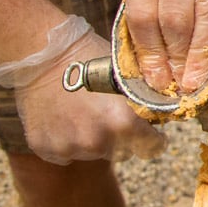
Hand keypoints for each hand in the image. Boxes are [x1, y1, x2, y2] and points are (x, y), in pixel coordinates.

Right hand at [0, 16, 166, 163]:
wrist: (41, 52)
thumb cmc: (89, 57)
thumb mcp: (127, 76)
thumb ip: (145, 102)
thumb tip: (167, 117)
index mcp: (122, 123)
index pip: (152, 148)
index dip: (153, 139)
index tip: (150, 133)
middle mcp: (96, 141)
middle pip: (123, 152)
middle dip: (122, 138)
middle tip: (110, 115)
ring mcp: (68, 147)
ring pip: (94, 152)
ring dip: (93, 139)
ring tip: (83, 112)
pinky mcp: (46, 149)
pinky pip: (67, 153)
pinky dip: (67, 140)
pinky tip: (63, 117)